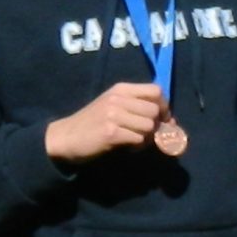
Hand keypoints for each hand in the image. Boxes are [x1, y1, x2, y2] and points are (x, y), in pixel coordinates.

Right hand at [45, 82, 165, 162]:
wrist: (65, 136)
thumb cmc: (93, 122)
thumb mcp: (114, 106)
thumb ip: (140, 108)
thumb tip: (171, 121)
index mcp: (120, 89)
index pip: (156, 90)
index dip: (164, 106)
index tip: (162, 118)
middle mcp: (117, 98)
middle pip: (155, 110)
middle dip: (157, 125)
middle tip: (148, 134)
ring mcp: (113, 115)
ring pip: (149, 125)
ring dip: (148, 137)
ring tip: (136, 141)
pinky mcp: (111, 132)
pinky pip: (139, 139)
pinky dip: (138, 146)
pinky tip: (128, 146)